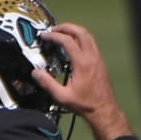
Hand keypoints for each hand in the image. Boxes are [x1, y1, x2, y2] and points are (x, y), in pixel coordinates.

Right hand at [36, 23, 129, 139]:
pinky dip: (82, 39)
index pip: (67, 40)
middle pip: (80, 31)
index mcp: (82, 63)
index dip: (54, 35)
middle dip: (65, 27)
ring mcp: (98, 60)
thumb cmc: (86, 105)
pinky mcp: (101, 64)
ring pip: (88, 36)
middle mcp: (92, 58)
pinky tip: (74, 46)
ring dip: (75, 31)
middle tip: (54, 30)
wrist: (105, 112)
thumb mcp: (63, 97)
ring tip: (63, 34)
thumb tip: (36, 73)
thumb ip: (48, 84)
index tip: (45, 36)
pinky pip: (92, 44)